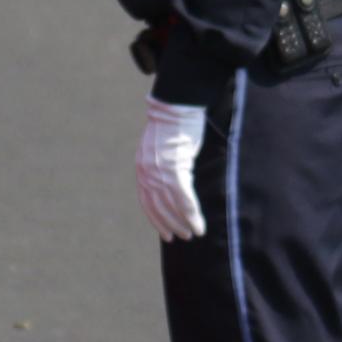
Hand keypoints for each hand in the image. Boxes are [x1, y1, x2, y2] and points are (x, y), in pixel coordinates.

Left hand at [137, 98, 207, 242]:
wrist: (176, 106)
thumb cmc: (175, 125)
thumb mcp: (162, 149)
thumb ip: (162, 165)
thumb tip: (172, 181)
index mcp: (142, 167)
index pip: (146, 201)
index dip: (156, 219)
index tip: (165, 233)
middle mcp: (147, 172)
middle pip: (157, 207)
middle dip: (170, 224)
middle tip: (182, 236)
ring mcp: (159, 171)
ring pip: (171, 206)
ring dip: (182, 223)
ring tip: (193, 233)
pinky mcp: (174, 169)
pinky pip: (184, 198)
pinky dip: (191, 214)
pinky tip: (199, 224)